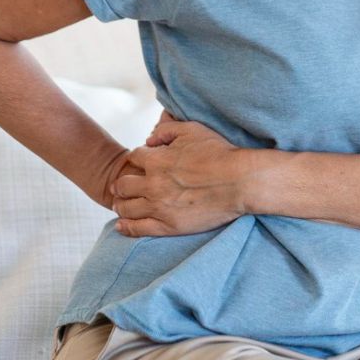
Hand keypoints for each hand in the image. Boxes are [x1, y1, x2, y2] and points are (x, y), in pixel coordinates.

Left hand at [109, 116, 248, 236]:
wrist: (239, 181)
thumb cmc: (219, 153)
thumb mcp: (192, 130)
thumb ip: (167, 130)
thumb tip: (149, 139)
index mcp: (157, 161)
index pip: (134, 157)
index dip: (137, 158)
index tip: (141, 162)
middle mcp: (153, 185)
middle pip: (123, 185)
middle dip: (121, 183)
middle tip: (122, 186)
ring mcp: (159, 207)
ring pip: (126, 208)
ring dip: (121, 204)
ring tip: (121, 204)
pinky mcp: (168, 226)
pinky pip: (138, 229)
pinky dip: (126, 227)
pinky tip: (121, 225)